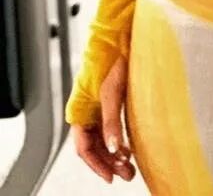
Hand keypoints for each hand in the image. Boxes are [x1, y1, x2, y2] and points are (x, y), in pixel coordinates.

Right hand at [71, 55, 135, 183]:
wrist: (120, 38)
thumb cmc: (112, 60)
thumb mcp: (112, 94)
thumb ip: (112, 122)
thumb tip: (114, 148)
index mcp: (79, 112)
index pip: (84, 147)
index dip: (97, 164)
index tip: (111, 176)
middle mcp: (87, 113)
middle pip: (94, 146)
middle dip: (109, 163)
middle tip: (126, 175)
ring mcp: (98, 108)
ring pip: (102, 139)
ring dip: (115, 155)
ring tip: (130, 167)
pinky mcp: (111, 103)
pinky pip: (110, 129)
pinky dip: (118, 140)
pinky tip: (129, 148)